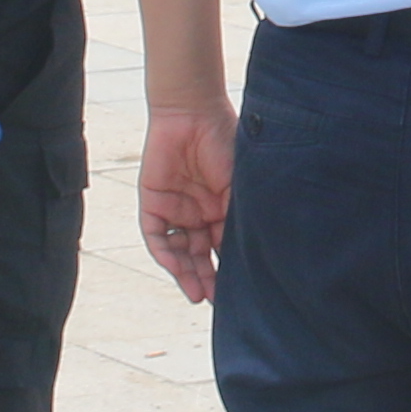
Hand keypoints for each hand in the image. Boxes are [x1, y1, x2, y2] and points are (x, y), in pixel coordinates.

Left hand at [141, 105, 233, 304]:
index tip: (238, 291)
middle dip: (206, 279)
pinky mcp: (153, 203)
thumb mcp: (240, 185)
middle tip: (213, 301)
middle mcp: (197, 213)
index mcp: (220, 209)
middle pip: (200, 255)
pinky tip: (176, 268)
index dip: (229, 270)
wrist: (193, 111)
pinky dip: (165, 254)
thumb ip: (241, 216)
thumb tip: (257, 252)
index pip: (223, 247)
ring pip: (179, 251)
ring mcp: (175, 209)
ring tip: (197, 293)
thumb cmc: (225, 141)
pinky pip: (157, 236)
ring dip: (186, 273)